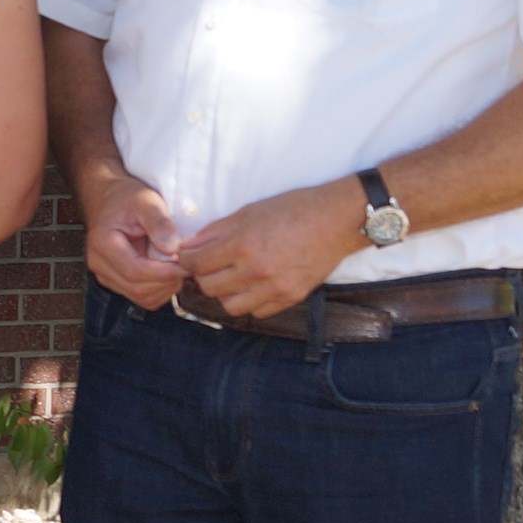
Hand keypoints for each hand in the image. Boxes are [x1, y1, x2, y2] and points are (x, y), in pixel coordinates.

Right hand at [79, 166, 188, 307]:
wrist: (111, 200)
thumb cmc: (127, 198)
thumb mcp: (146, 200)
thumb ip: (159, 222)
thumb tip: (173, 248)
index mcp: (103, 243)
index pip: (134, 271)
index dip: (164, 273)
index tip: (186, 264)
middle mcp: (100, 264)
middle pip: (138, 288)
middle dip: (167, 280)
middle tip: (187, 264)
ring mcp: (106, 276)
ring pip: (141, 297)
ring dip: (165, 287)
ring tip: (176, 265)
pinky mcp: (116, 282)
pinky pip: (142, 297)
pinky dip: (160, 289)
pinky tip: (167, 271)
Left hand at [172, 176, 368, 318]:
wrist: (336, 220)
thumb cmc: (293, 209)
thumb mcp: (249, 211)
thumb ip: (216, 231)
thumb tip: (189, 245)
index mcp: (242, 245)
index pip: (196, 264)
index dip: (185, 259)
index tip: (187, 256)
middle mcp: (255, 271)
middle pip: (208, 287)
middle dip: (203, 275)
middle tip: (210, 265)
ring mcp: (273, 288)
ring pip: (229, 306)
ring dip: (225, 293)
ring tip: (232, 278)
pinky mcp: (290, 298)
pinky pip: (257, 312)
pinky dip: (250, 302)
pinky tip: (254, 286)